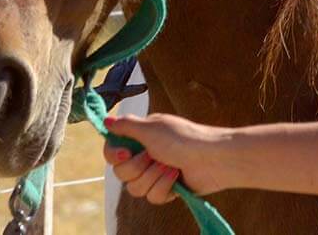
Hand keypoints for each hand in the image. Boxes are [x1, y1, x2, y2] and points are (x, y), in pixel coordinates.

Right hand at [103, 112, 231, 204]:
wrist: (211, 159)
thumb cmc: (183, 139)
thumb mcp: (151, 128)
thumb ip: (126, 126)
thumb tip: (106, 121)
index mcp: (140, 137)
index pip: (112, 151)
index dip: (114, 155)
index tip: (124, 153)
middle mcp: (145, 155)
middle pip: (121, 173)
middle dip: (138, 167)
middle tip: (154, 156)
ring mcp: (155, 173)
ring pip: (135, 189)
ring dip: (153, 176)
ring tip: (170, 165)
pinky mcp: (166, 189)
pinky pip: (152, 197)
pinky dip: (164, 186)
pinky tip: (176, 176)